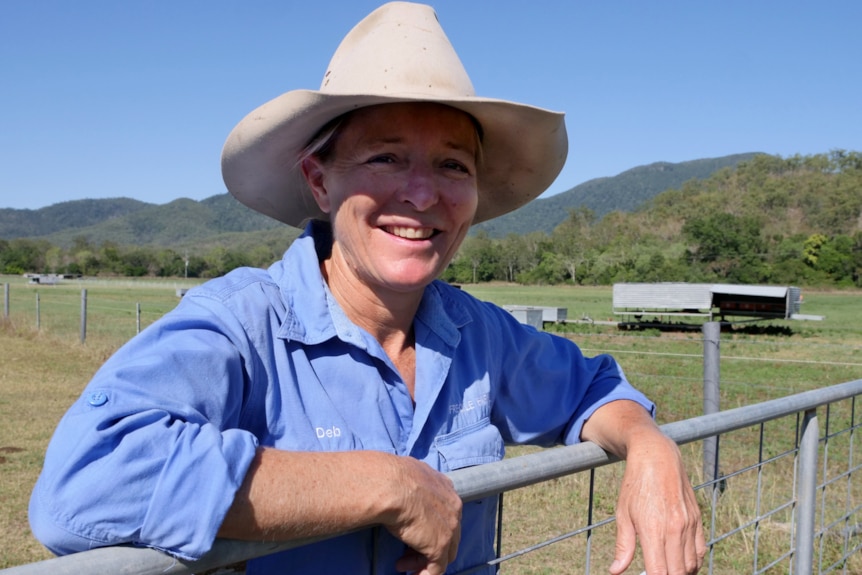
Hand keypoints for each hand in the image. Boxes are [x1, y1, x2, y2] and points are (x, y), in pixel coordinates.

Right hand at [381, 456, 462, 574]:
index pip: (445, 513)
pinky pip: (437, 568)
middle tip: (407, 552)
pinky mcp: (440, 545)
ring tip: (402, 565)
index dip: (430, 526)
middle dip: (428, 545)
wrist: (390, 485)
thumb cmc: (389, 477)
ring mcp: (449, 527)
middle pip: (448, 535)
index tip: (414, 532)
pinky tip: (410, 574)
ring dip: (422, 561)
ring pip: (444, 554)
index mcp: (445, 487)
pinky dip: (424, 573)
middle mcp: (453, 507)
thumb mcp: (406, 475)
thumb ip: (410, 484)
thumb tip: (397, 483)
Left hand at [611, 434, 704, 573]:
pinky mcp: (697, 519)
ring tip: (667, 568)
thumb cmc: (635, 485)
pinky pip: (700, 550)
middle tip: (656, 572)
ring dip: (680, 572)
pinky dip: (693, 562)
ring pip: (691, 565)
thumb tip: (615, 571)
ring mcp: (689, 524)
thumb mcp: (622, 513)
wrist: (656, 457)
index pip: (660, 573)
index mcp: (653, 529)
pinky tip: (681, 562)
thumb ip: (623, 545)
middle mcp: (674, 529)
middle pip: (678, 573)